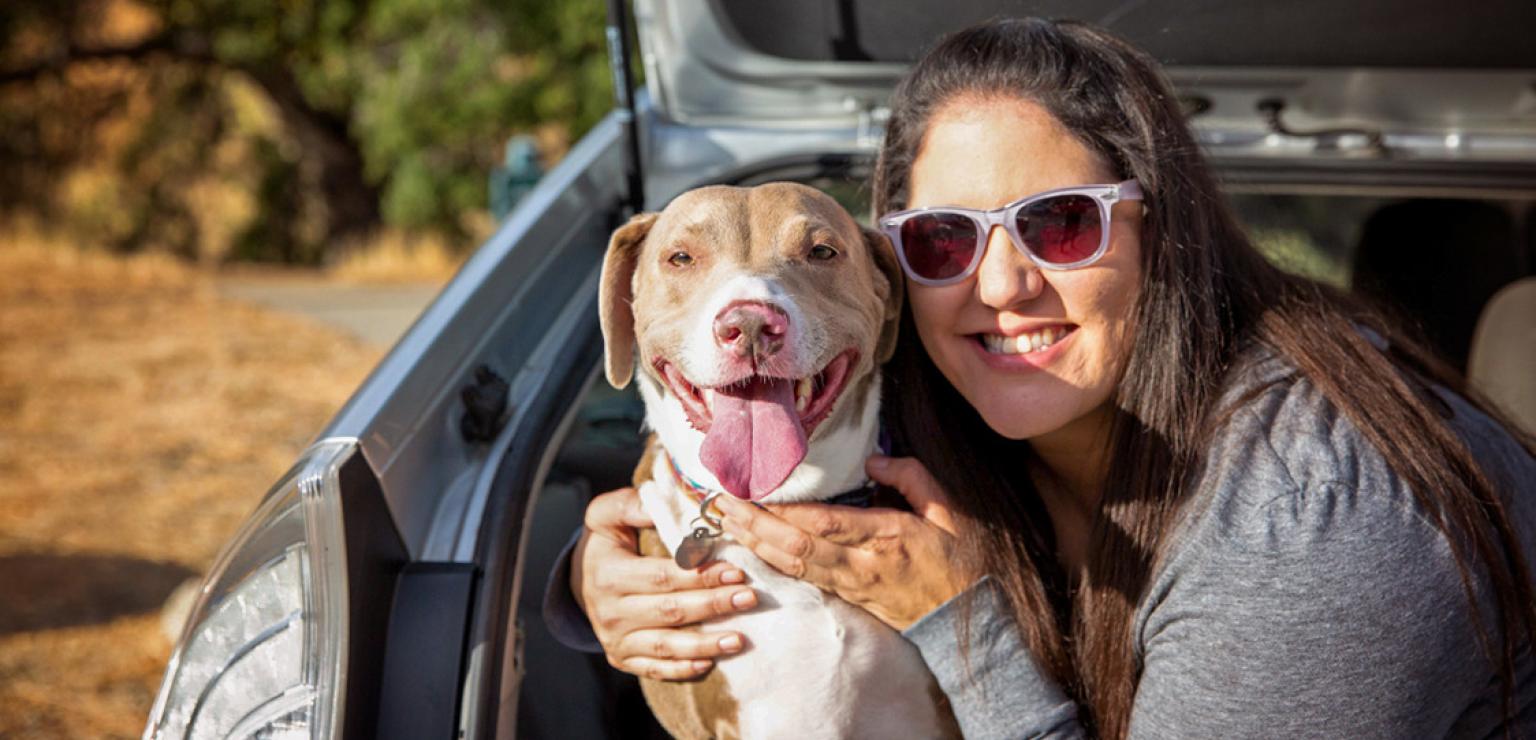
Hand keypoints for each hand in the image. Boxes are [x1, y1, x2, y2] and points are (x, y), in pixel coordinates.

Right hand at [571, 487, 759, 679]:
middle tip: (749, 598)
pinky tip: (710, 664)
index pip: (662, 577)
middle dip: (713, 605)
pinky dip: (682, 670)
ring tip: (739, 640)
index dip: (699, 576)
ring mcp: (615, 639)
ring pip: (665, 646)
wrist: (580, 578)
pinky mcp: (622, 658)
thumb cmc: (605, 541)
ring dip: (705, 644)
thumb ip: (631, 505)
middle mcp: (609, 612)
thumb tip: (660, 501)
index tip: (735, 571)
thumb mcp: (607, 515)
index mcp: (609, 574)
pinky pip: (654, 669)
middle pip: (670, 611)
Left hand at [714, 455, 973, 629]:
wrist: (971, 621)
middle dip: (755, 526)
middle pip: (797, 547)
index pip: (823, 523)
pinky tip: (755, 549)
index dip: (783, 510)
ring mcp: (854, 585)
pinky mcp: (850, 598)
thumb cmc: (963, 563)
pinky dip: (775, 563)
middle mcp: (863, 564)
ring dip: (757, 544)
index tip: (755, 490)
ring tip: (727, 522)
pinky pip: (805, 580)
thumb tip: (874, 460)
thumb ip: (912, 478)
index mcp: (888, 537)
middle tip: (722, 504)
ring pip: (794, 566)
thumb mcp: (951, 512)